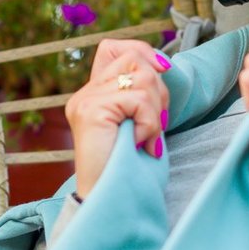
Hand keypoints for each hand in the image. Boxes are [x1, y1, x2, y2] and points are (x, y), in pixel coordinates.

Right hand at [65, 39, 171, 198]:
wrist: (111, 202)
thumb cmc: (129, 171)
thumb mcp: (139, 125)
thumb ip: (142, 96)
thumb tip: (163, 66)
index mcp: (93, 95)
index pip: (114, 48)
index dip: (143, 53)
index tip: (163, 73)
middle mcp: (85, 94)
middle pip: (134, 58)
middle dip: (159, 90)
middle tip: (156, 125)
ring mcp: (85, 101)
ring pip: (141, 77)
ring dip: (155, 111)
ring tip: (147, 139)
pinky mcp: (91, 111)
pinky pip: (138, 100)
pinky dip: (149, 124)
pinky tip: (140, 145)